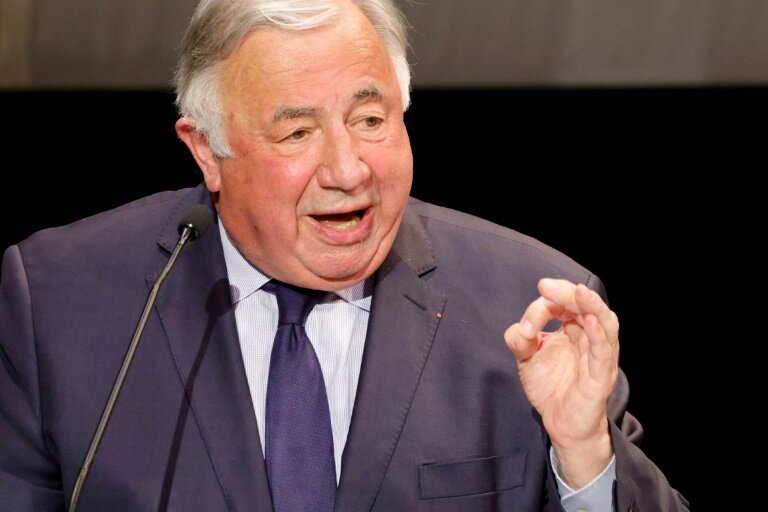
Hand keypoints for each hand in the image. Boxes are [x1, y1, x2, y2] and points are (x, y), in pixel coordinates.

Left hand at [504, 278, 618, 488]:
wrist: (560, 424)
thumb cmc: (550, 386)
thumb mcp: (526, 357)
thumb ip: (520, 338)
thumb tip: (523, 329)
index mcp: (574, 328)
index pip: (563, 304)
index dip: (542, 306)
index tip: (525, 327)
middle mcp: (589, 337)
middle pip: (585, 306)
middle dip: (567, 293)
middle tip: (545, 285)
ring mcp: (598, 356)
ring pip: (604, 323)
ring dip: (592, 306)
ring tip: (579, 292)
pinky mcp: (600, 377)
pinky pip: (603, 352)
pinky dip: (599, 335)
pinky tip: (591, 321)